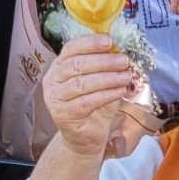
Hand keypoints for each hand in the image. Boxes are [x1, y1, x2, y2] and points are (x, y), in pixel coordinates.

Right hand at [42, 35, 131, 156]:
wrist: (84, 138)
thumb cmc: (93, 105)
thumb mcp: (99, 81)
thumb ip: (104, 66)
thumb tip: (120, 51)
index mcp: (59, 66)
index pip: (71, 48)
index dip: (90, 43)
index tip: (110, 41)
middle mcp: (52, 80)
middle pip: (77, 65)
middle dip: (104, 61)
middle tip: (124, 60)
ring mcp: (55, 98)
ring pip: (82, 83)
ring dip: (108, 78)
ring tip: (126, 76)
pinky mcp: (63, 114)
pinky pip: (87, 102)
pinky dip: (106, 95)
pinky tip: (120, 91)